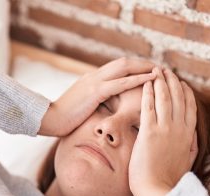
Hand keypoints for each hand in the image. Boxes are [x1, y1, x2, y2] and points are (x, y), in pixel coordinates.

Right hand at [38, 57, 155, 136]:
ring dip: (144, 68)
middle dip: (143, 64)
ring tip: (161, 71)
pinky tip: (150, 80)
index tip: (148, 72)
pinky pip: (120, 83)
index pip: (116, 68)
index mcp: (91, 80)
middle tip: (160, 69)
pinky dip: (137, 79)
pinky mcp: (95, 92)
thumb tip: (106, 110)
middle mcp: (94, 76)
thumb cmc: (63, 119)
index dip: (134, 68)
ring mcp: (94, 82)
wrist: (48, 119)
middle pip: (123, 63)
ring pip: (124, 68)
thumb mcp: (81, 108)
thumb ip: (94, 104)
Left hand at [129, 67, 197, 195]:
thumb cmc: (169, 180)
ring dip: (161, 82)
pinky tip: (147, 84)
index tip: (179, 82)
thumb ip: (191, 147)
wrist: (158, 191)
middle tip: (165, 70)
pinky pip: (149, 107)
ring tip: (156, 71)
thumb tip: (193, 138)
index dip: (184, 92)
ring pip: (165, 99)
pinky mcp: (150, 133)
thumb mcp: (187, 161)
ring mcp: (165, 130)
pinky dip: (149, 93)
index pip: (189, 107)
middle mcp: (179, 129)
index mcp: (188, 135)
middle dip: (172, 81)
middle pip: (178, 98)